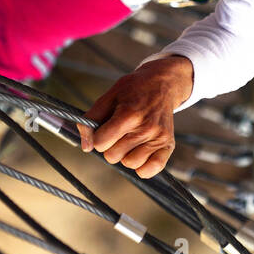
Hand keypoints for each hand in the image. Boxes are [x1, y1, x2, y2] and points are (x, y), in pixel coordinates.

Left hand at [76, 55, 193, 178]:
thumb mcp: (109, 96)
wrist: (161, 83)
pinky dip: (142, 167)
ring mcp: (158, 137)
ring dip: (125, 154)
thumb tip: (86, 146)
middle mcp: (146, 128)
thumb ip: (91, 118)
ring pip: (129, 164)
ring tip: (129, 139)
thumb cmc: (133, 89)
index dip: (97, 137)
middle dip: (110, 145)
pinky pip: (150, 170)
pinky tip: (139, 152)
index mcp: (129, 114)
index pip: (100, 143)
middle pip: (113, 156)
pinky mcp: (168, 144)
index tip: (102, 129)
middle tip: (118, 131)